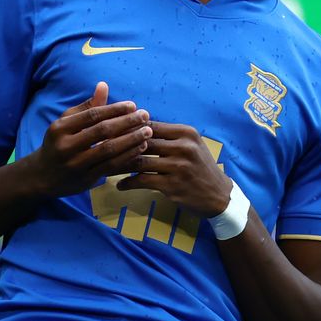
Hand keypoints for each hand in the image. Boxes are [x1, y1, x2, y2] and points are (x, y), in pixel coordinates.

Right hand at [32, 82, 150, 196]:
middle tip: (145, 116)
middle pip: (102, 131)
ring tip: (148, 131)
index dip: (114, 109)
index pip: (92, 115)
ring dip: (132, 140)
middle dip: (127, 122)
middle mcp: (66, 146)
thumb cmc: (58, 143)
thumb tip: (104, 85)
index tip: (133, 105)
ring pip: (109, 150)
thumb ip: (87, 106)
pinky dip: (128, 156)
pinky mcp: (86, 178)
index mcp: (60, 128)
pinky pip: (111, 166)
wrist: (42, 176)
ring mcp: (76, 164)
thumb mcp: (67, 123)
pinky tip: (140, 148)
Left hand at [116, 121, 231, 216]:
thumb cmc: (201, 168)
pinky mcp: (172, 185)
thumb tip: (137, 125)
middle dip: (119, 144)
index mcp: (185, 133)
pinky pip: (143, 181)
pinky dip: (128, 183)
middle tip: (101, 148)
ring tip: (106, 166)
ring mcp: (178, 166)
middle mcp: (183, 147)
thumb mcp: (191, 145)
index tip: (110, 131)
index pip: (149, 125)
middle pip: (142, 141)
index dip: (128, 127)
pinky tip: (120, 184)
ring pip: (139, 161)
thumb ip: (168, 136)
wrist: (219, 196)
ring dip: (120, 165)